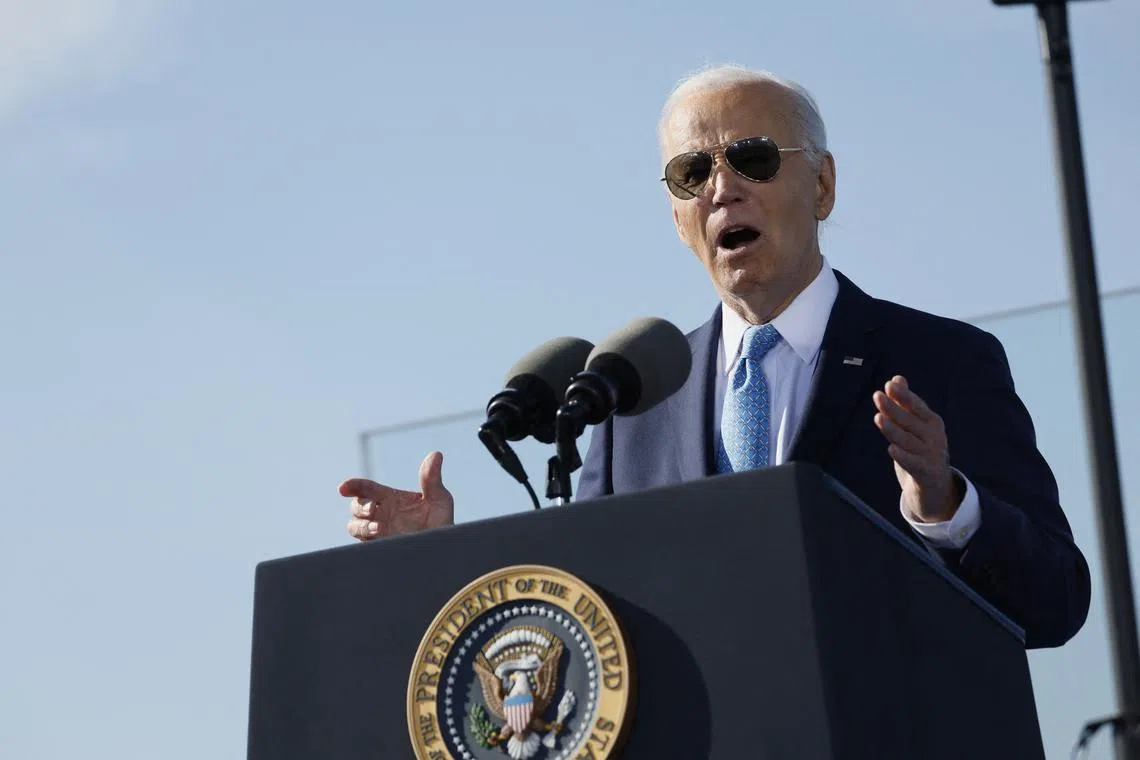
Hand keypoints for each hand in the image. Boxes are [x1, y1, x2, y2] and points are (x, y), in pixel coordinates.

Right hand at [340, 451, 453, 540]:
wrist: (445, 551)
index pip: (365, 488)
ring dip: (361, 525)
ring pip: (354, 526)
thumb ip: (432, 479)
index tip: (343, 488)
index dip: (352, 485)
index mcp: (389, 499)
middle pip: (355, 507)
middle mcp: (380, 515)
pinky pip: (362, 545)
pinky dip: (366, 540)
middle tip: (373, 509)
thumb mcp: (439, 500)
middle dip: (359, 506)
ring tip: (378, 528)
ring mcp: (378, 533)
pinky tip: (379, 537)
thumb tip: (436, 454)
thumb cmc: (441, 523)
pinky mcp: (379, 549)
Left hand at [873, 376, 961, 522]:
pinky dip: (903, 457)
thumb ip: (905, 404)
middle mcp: (934, 437)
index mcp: (932, 423)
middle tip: (877, 396)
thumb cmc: (921, 450)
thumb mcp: (915, 426)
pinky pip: (913, 464)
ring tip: (878, 418)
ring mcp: (931, 456)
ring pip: (908, 441)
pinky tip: (891, 449)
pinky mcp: (926, 474)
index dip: (904, 396)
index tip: (889, 385)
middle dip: (893, 408)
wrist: (936, 486)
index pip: (917, 406)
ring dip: (893, 430)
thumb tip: (896, 379)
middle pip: (910, 421)